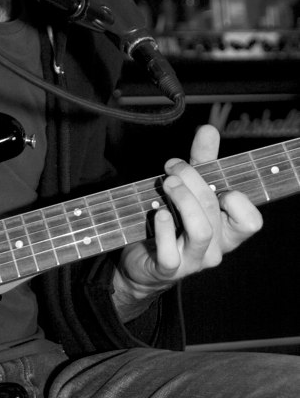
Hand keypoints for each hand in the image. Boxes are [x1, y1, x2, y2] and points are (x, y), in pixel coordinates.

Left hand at [112, 125, 263, 320]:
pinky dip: (163, 229)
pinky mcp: (168, 269)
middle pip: (215, 209)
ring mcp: (194, 261)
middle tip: (172, 166)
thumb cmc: (174, 222)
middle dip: (192, 179)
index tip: (213, 179)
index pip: (251, 221)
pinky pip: (170, 252)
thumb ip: (202, 161)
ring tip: (166, 184)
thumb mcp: (190, 189)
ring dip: (182, 199)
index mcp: (228, 231)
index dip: (237, 198)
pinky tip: (158, 214)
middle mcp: (216, 249)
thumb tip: (209, 128)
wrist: (144, 260)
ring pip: (201, 230)